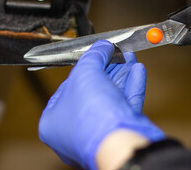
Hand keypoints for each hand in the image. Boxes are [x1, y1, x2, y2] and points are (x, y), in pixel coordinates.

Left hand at [38, 40, 164, 169]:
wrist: (117, 144)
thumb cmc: (90, 114)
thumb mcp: (85, 72)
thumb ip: (93, 56)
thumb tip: (102, 47)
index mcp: (53, 121)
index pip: (66, 88)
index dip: (82, 68)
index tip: (95, 56)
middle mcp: (73, 131)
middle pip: (91, 92)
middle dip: (106, 68)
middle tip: (115, 53)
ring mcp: (96, 135)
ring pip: (110, 98)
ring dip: (121, 74)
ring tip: (129, 56)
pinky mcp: (118, 135)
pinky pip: (124, 107)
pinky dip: (131, 87)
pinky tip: (137, 71)